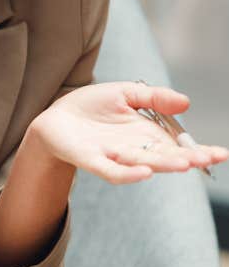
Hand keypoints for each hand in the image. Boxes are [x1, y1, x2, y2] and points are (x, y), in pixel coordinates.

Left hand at [33, 81, 228, 182]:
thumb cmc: (90, 107)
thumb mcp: (125, 93)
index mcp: (146, 134)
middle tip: (206, 159)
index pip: (177, 145)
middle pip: (163, 157)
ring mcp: (113, 156)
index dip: (198, 150)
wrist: (55, 118)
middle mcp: (134, 149)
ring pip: (142, 163)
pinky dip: (128, 173)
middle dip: (185, 158)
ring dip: (162, 164)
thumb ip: (154, 97)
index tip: (220, 153)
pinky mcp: (91, 160)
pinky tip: (144, 173)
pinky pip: (111, 171)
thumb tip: (186, 101)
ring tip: (183, 164)